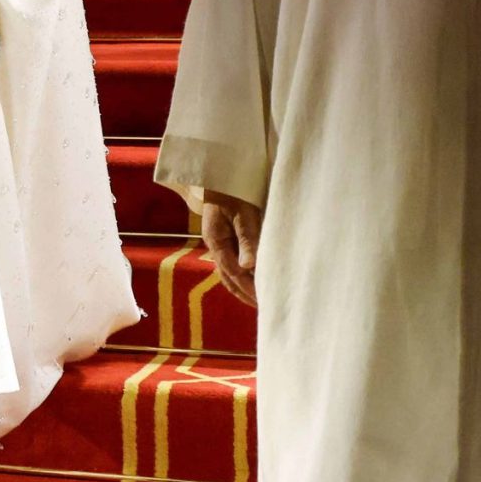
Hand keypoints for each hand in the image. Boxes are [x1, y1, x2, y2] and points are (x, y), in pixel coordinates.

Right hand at [199, 192, 262, 307]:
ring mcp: (218, 243)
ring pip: (229, 273)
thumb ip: (247, 238)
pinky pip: (232, 264)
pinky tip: (253, 281)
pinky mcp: (225, 239)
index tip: (265, 301)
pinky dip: (242, 277)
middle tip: (265, 309)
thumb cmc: (235, 189)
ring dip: (243, 288)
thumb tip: (249, 266)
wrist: (222, 172)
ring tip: (259, 301)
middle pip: (228, 278)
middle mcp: (215, 245)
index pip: (234, 273)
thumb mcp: (244, 212)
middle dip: (245, 295)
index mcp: (216, 240)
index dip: (249, 289)